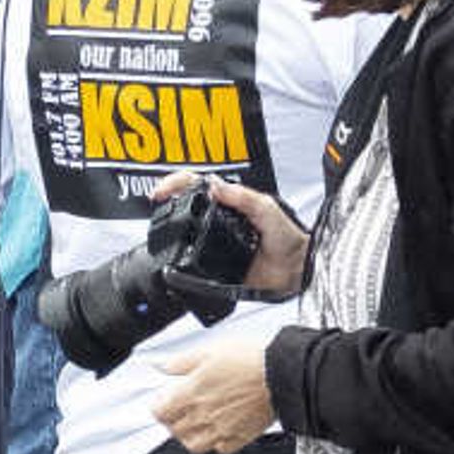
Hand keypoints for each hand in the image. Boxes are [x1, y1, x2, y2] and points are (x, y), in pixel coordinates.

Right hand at [148, 171, 308, 296]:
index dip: (179, 182)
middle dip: (169, 195)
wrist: (296, 270)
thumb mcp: (268, 210)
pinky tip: (173, 247)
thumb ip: (244, 198)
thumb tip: (215, 186)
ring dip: (171, 218)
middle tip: (158, 198)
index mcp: (233, 200)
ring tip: (160, 215)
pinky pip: (193, 257)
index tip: (165, 189)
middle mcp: (222, 218)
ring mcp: (217, 240)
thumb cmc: (288, 238)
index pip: (199, 184)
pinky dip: (180, 251)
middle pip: (187, 201)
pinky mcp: (215, 262)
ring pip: (186, 226)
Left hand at [151, 332, 276, 453]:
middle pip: (174, 430)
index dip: (159, 405)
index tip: (163, 400)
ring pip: (193, 444)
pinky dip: (216, 443)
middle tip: (179, 411)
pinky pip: (221, 449)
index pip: (160, 411)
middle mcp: (202, 415)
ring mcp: (221, 429)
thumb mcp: (208, 351)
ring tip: (195, 424)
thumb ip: (180, 362)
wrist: (280, 375)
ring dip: (189, 435)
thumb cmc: (249, 361)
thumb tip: (161, 366)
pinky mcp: (240, 437)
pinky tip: (219, 430)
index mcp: (191, 394)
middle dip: (173, 420)